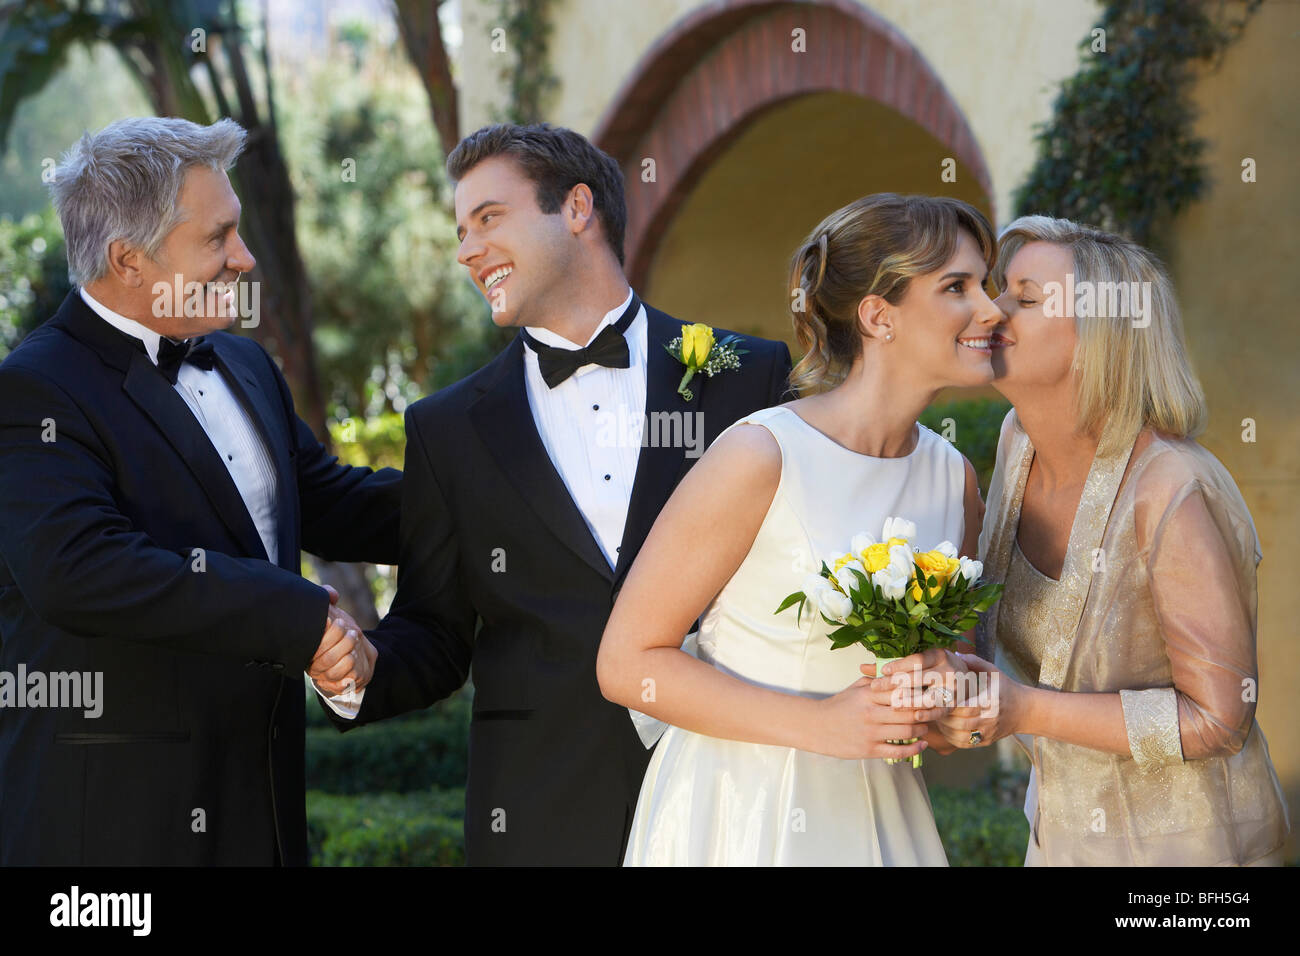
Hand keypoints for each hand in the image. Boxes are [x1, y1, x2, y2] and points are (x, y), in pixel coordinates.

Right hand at [309, 598, 373, 695]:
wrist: (356, 651)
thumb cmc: (339, 630)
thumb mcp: (332, 611)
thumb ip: (327, 597)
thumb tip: (332, 595)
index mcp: (307, 648)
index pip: (314, 645)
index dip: (329, 633)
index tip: (339, 621)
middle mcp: (313, 665)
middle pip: (326, 659)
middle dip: (342, 642)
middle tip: (353, 631)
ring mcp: (325, 676)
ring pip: (334, 672)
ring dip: (348, 654)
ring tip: (355, 639)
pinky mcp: (339, 684)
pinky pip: (344, 682)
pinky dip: (352, 670)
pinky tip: (356, 656)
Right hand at [807, 676, 944, 760]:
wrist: (816, 727)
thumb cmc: (838, 706)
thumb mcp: (855, 688)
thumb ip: (876, 681)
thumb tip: (898, 673)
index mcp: (869, 694)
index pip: (902, 690)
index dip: (920, 692)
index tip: (931, 692)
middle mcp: (871, 712)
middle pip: (909, 711)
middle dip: (926, 712)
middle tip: (935, 711)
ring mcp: (871, 732)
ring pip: (907, 731)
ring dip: (922, 729)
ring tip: (926, 727)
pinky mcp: (869, 750)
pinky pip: (898, 750)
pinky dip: (914, 748)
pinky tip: (921, 745)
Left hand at [861, 647, 973, 710]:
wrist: (962, 682)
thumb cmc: (930, 671)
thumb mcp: (917, 663)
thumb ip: (891, 665)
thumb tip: (862, 667)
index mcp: (939, 655)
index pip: (917, 660)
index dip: (899, 665)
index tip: (882, 671)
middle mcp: (949, 670)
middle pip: (919, 677)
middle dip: (895, 683)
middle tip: (875, 688)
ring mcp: (953, 689)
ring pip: (928, 696)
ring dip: (908, 701)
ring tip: (890, 704)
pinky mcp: (954, 705)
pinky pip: (938, 712)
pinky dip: (925, 715)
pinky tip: (911, 717)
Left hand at [933, 653, 1022, 748]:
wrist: (1024, 711)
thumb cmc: (1005, 688)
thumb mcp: (993, 672)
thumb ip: (975, 662)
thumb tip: (955, 654)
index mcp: (990, 700)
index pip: (964, 706)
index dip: (948, 704)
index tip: (936, 698)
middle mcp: (990, 719)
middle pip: (959, 722)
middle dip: (942, 717)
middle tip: (931, 709)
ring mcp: (988, 732)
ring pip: (959, 735)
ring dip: (944, 728)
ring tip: (936, 717)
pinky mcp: (986, 741)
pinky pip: (964, 744)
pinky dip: (951, 737)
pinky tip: (945, 727)